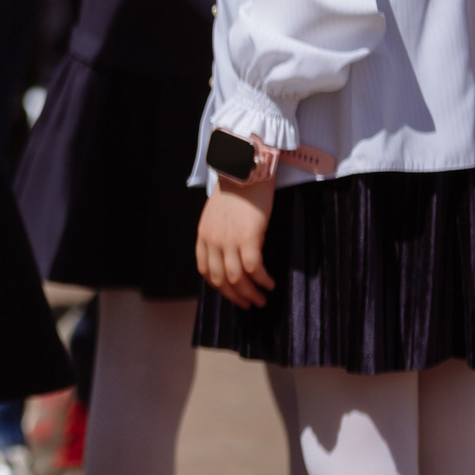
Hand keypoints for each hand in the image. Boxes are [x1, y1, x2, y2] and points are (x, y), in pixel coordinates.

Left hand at [197, 172, 274, 307]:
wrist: (244, 170)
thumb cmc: (236, 190)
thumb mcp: (217, 214)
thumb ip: (219, 233)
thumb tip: (229, 251)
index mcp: (203, 236)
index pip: (206, 270)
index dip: (219, 287)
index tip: (232, 294)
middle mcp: (213, 241)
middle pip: (220, 279)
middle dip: (235, 296)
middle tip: (249, 304)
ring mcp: (229, 240)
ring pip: (237, 278)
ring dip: (250, 293)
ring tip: (262, 299)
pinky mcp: (248, 237)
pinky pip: (254, 268)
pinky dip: (262, 280)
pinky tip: (270, 284)